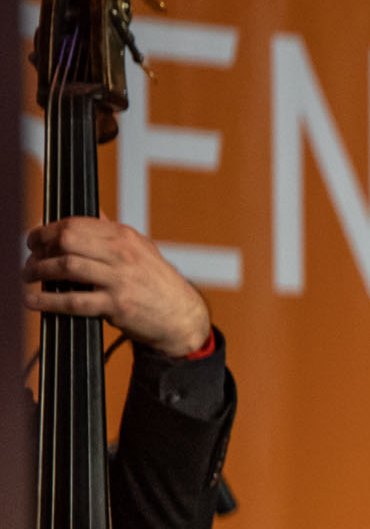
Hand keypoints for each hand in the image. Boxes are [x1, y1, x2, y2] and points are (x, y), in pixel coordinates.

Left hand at [23, 217, 212, 355]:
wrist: (181, 315)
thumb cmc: (156, 282)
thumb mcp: (140, 249)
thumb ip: (111, 233)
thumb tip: (89, 213)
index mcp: (124, 236)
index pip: (75, 223)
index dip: (46, 230)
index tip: (34, 240)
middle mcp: (122, 254)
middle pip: (67, 239)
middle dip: (40, 248)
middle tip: (30, 257)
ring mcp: (120, 279)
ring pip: (67, 266)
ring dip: (39, 271)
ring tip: (28, 276)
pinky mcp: (117, 305)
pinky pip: (73, 301)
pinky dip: (47, 300)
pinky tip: (33, 299)